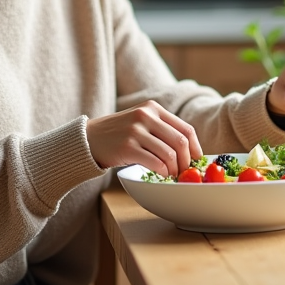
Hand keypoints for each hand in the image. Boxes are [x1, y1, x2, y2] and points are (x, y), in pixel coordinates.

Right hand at [86, 100, 202, 177]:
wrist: (89, 138)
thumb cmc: (118, 134)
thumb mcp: (140, 122)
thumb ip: (161, 129)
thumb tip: (189, 151)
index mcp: (153, 108)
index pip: (186, 129)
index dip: (195, 148)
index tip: (196, 161)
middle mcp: (146, 116)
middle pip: (180, 142)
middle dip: (187, 162)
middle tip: (184, 173)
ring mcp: (136, 131)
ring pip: (169, 154)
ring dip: (174, 170)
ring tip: (171, 175)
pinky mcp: (127, 147)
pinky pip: (155, 163)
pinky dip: (162, 173)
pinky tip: (160, 175)